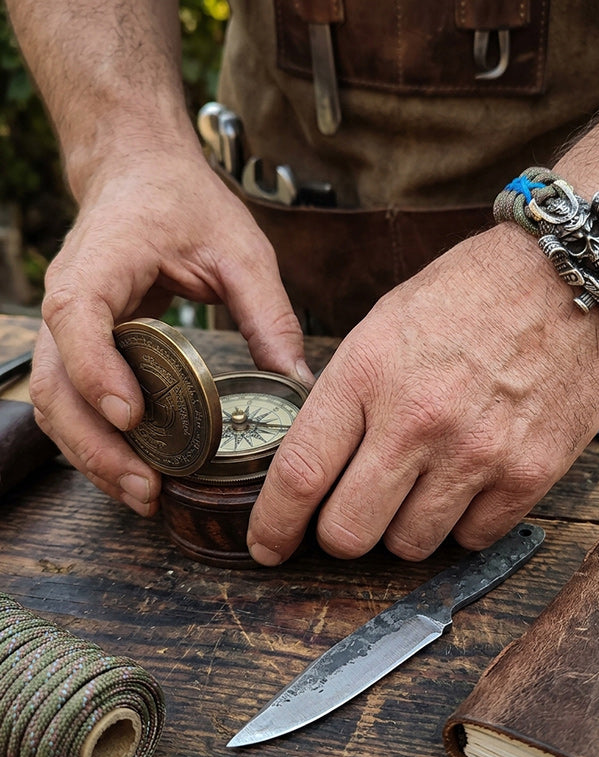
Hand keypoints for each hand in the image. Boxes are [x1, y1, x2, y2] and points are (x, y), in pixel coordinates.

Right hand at [30, 147, 312, 513]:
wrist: (141, 174)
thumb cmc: (185, 203)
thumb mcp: (241, 251)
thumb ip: (269, 315)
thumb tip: (298, 384)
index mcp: (102, 262)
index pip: (77, 318)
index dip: (96, 370)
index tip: (133, 415)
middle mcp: (69, 296)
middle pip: (55, 382)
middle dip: (96, 443)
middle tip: (147, 487)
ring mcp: (65, 323)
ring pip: (54, 401)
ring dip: (91, 454)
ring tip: (143, 494)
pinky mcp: (77, 342)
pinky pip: (70, 398)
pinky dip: (95, 439)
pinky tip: (134, 467)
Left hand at [248, 223, 598, 563]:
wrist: (568, 277)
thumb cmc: (470, 294)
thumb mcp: (385, 326)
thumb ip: (347, 396)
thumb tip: (320, 462)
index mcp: (367, 373)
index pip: (300, 474)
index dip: (275, 524)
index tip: (269, 545)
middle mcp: (417, 421)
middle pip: (348, 532)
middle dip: (340, 533)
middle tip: (353, 512)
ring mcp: (476, 453)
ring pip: (409, 546)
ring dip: (404, 527)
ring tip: (421, 484)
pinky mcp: (529, 473)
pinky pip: (473, 538)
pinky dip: (462, 522)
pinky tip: (468, 483)